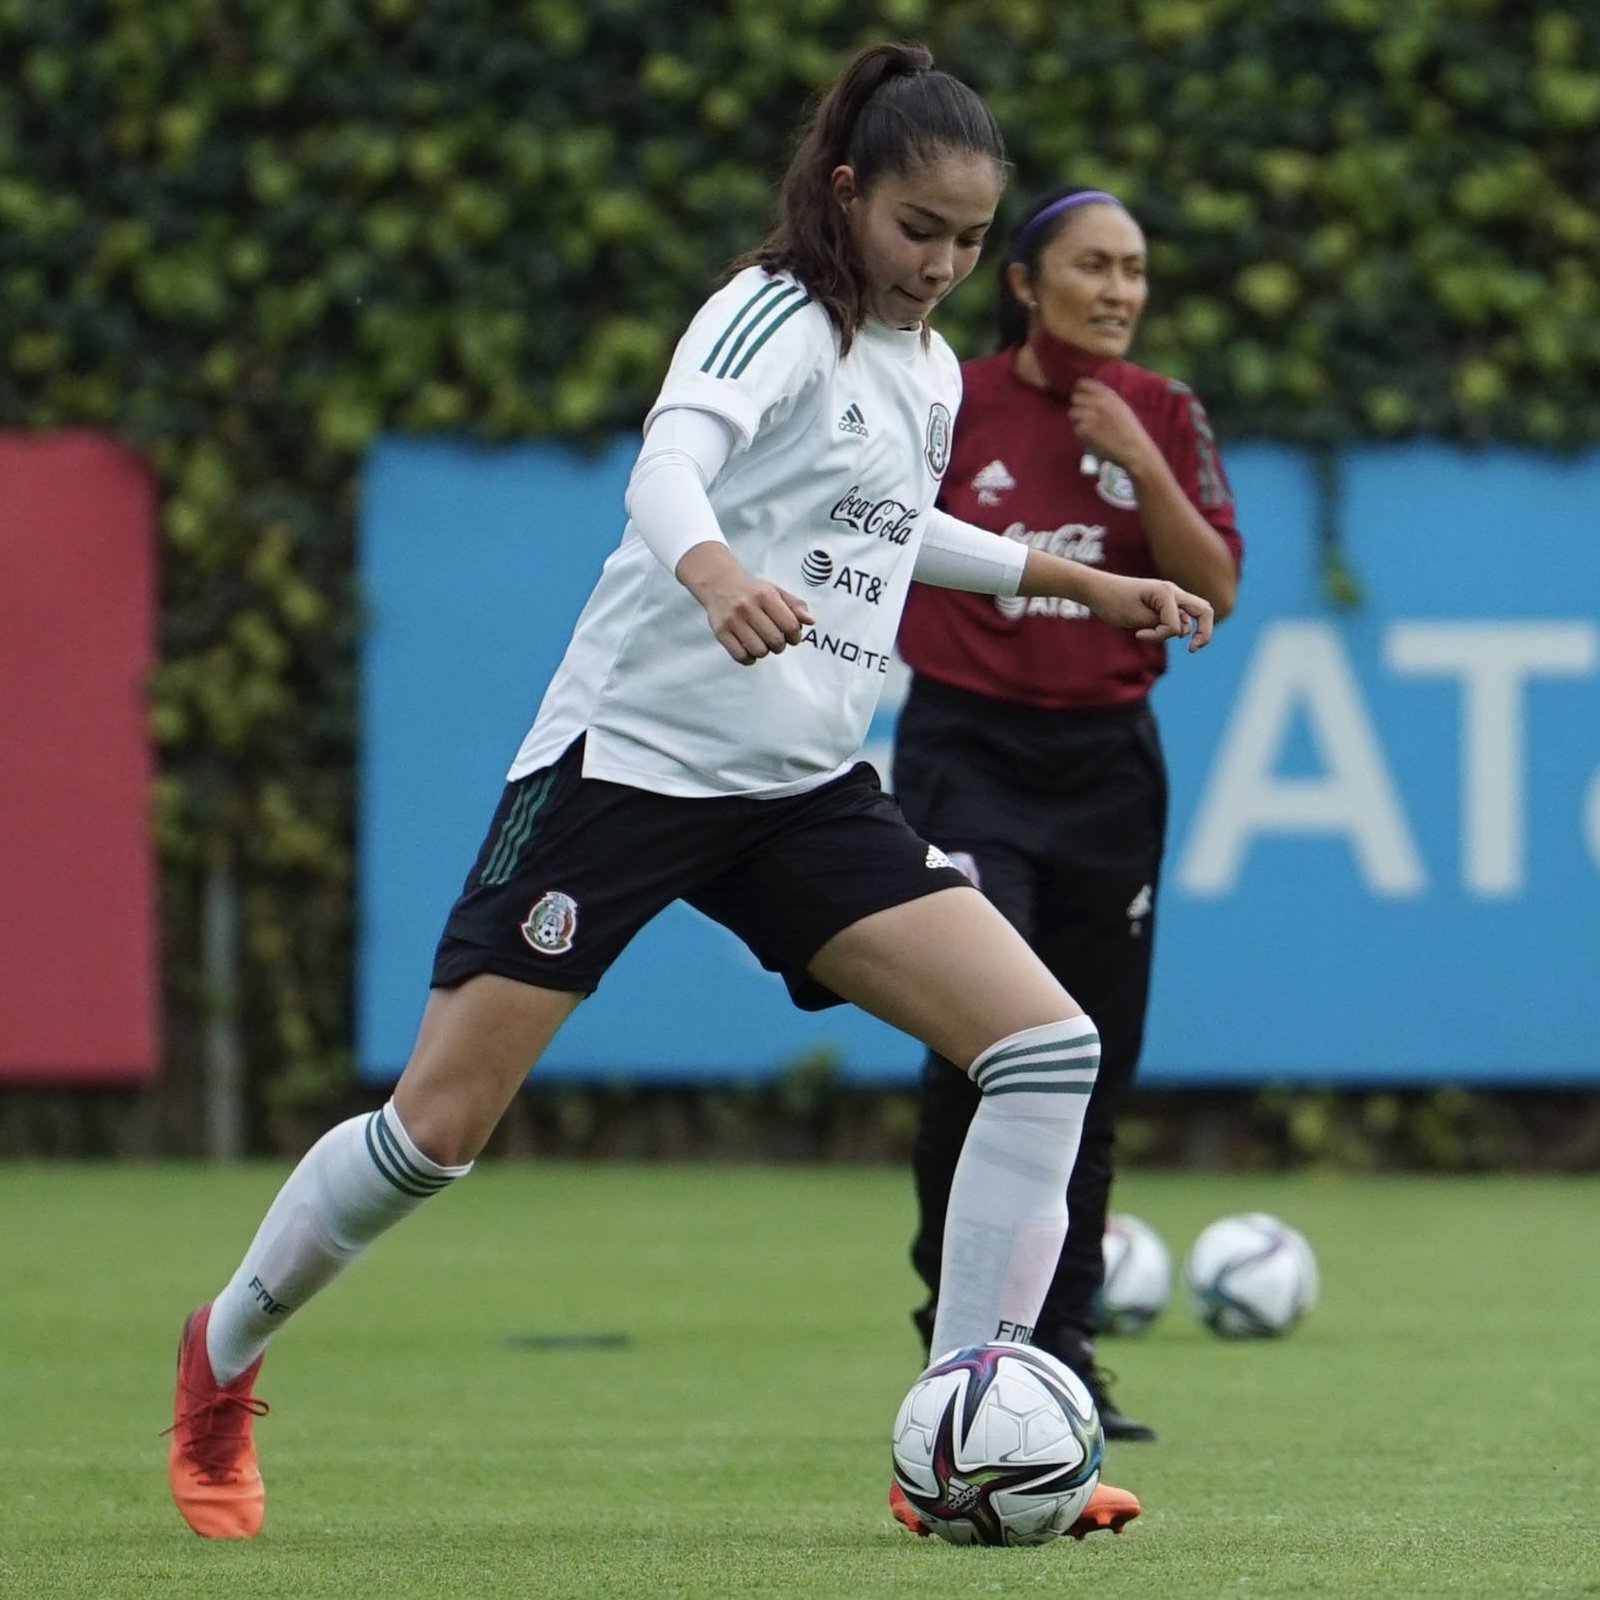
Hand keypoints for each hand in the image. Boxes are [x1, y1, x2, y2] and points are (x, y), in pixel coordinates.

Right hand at [676, 543, 813, 664]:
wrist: (718, 583)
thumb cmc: (751, 590)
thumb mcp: (775, 591)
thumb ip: (795, 605)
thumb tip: (811, 621)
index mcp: (765, 595)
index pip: (790, 625)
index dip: (796, 636)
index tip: (793, 637)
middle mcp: (748, 606)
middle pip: (776, 641)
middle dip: (780, 645)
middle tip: (777, 640)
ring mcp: (732, 620)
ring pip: (759, 651)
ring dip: (765, 651)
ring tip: (762, 642)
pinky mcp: (721, 632)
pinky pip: (741, 656)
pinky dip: (749, 658)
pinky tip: (750, 648)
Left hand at [1069, 379, 1158, 474]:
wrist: (1133, 447)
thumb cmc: (1129, 429)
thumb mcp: (1120, 407)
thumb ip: (1105, 399)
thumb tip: (1089, 395)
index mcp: (1107, 394)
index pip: (1083, 383)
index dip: (1078, 390)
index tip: (1079, 397)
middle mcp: (1097, 402)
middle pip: (1075, 398)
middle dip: (1078, 407)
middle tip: (1084, 417)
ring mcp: (1090, 415)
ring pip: (1072, 413)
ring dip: (1077, 421)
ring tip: (1088, 429)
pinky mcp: (1085, 430)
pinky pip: (1075, 429)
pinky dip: (1081, 435)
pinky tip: (1092, 438)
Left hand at [1083, 570, 1213, 651]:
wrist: (1096, 589)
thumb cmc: (1113, 601)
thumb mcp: (1136, 617)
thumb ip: (1162, 626)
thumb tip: (1182, 630)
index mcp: (1166, 592)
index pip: (1178, 623)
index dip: (1161, 635)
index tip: (1139, 634)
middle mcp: (1173, 591)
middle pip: (1205, 611)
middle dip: (1203, 633)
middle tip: (1192, 650)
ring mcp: (1170, 596)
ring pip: (1191, 617)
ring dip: (1176, 632)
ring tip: (1147, 634)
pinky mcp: (1164, 603)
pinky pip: (1178, 617)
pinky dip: (1169, 629)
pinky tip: (1149, 631)